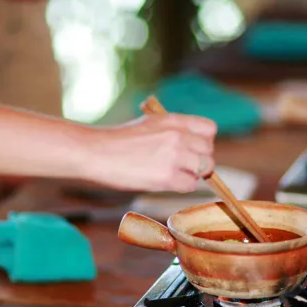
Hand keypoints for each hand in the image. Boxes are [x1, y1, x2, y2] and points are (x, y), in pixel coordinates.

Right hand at [91, 114, 216, 192]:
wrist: (96, 152)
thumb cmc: (119, 140)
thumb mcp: (149, 123)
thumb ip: (173, 130)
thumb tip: (192, 145)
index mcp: (174, 120)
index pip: (210, 129)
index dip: (204, 142)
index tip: (193, 149)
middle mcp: (178, 136)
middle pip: (209, 152)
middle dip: (199, 161)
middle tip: (182, 166)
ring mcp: (174, 156)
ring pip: (204, 169)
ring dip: (192, 175)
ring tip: (174, 174)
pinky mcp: (167, 176)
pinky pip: (190, 185)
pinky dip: (181, 186)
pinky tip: (165, 181)